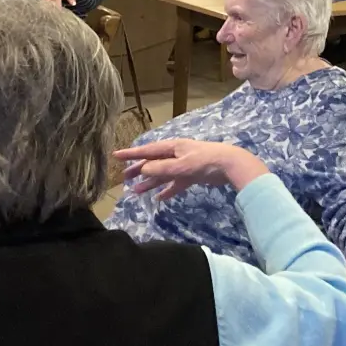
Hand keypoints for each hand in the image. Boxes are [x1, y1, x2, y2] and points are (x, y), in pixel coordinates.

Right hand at [115, 139, 268, 199]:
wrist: (229, 164)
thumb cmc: (205, 160)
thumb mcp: (181, 165)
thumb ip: (162, 168)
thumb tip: (143, 169)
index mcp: (172, 147)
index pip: (147, 150)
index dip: (131, 154)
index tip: (116, 155)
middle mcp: (176, 155)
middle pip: (153, 162)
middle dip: (138, 170)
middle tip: (124, 178)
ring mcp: (183, 166)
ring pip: (162, 174)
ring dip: (150, 182)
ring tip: (135, 192)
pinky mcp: (191, 176)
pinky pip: (175, 184)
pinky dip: (167, 190)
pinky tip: (159, 198)